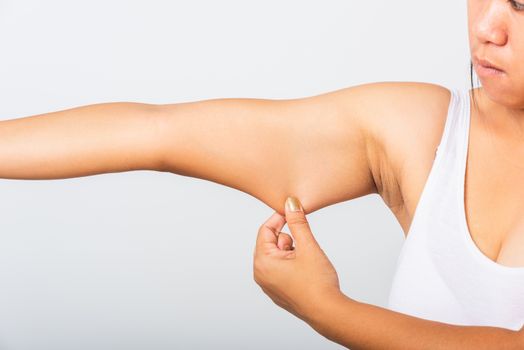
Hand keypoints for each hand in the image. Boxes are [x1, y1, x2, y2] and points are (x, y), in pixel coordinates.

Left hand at [253, 196, 340, 321]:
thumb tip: (291, 203)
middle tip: (303, 245)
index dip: (279, 218)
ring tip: (306, 261)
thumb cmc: (317, 282)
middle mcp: (260, 274)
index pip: (265, 230)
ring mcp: (268, 285)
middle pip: (270, 243)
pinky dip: (291, 263)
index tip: (293, 212)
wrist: (328, 312)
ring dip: (291, 251)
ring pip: (276, 256)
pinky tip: (305, 271)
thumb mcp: (307, 246)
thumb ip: (298, 222)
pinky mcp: (278, 292)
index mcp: (262, 262)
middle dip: (288, 238)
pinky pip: (280, 269)